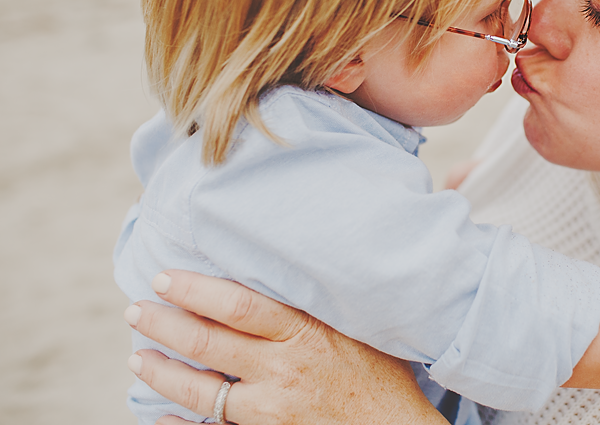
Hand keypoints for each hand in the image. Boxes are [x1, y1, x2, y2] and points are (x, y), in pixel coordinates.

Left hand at [125, 270, 445, 424]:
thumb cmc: (382, 376)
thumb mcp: (357, 328)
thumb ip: (317, 306)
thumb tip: (281, 271)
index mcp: (304, 333)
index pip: (237, 305)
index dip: (195, 290)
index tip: (165, 278)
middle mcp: (283, 369)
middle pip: (209, 343)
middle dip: (165, 325)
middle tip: (136, 310)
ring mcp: (273, 410)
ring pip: (202, 392)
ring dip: (163, 373)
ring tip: (138, 358)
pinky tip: (160, 418)